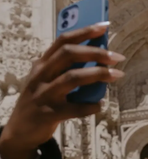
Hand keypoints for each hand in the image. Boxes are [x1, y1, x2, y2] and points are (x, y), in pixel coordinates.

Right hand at [0, 22, 125, 158]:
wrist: (19, 131)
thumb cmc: (42, 101)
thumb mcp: (48, 80)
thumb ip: (67, 70)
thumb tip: (100, 58)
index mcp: (42, 64)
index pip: (63, 41)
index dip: (84, 32)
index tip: (104, 26)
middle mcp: (41, 75)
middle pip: (68, 55)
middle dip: (96, 53)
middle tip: (117, 57)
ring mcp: (43, 94)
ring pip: (72, 78)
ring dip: (98, 75)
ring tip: (117, 75)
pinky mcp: (48, 114)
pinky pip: (74, 109)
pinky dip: (90, 106)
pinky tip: (100, 105)